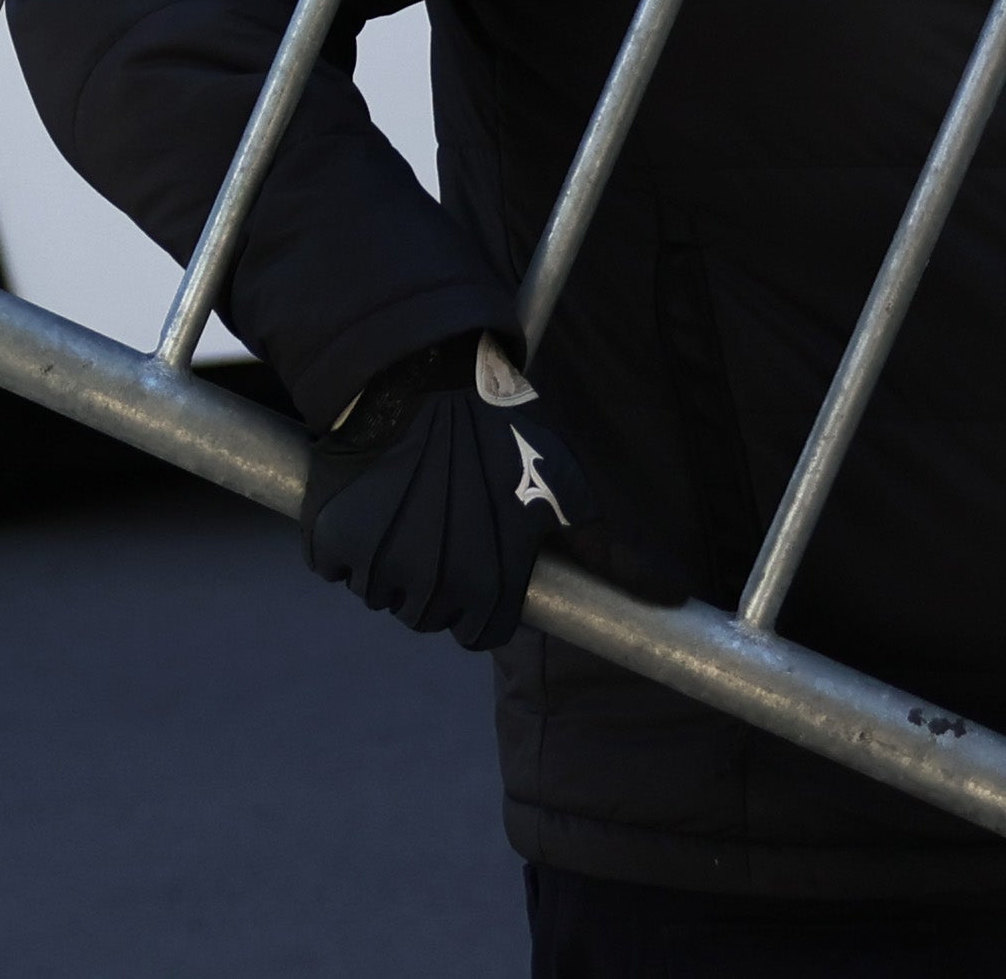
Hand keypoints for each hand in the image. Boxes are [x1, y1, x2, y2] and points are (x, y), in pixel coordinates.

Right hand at [299, 335, 668, 649]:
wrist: (417, 372)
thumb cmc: (501, 430)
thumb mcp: (568, 488)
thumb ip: (614, 553)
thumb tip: (674, 596)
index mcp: (489, 587)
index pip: (479, 633)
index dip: (481, 599)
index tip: (476, 554)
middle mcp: (433, 588)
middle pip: (428, 616)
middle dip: (434, 580)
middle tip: (439, 521)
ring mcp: (378, 565)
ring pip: (380, 593)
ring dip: (387, 563)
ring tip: (404, 506)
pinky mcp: (331, 539)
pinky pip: (335, 565)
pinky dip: (344, 542)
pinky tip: (368, 501)